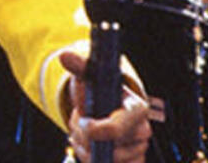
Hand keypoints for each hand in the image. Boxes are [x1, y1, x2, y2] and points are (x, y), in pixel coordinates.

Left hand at [60, 48, 151, 162]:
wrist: (103, 104)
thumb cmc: (98, 89)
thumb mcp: (89, 76)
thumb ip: (79, 66)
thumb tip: (64, 55)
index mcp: (137, 108)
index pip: (117, 128)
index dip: (95, 129)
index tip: (82, 121)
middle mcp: (143, 131)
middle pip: (110, 149)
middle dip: (86, 137)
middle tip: (78, 123)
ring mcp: (139, 150)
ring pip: (107, 161)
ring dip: (86, 148)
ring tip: (81, 132)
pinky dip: (93, 160)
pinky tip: (87, 146)